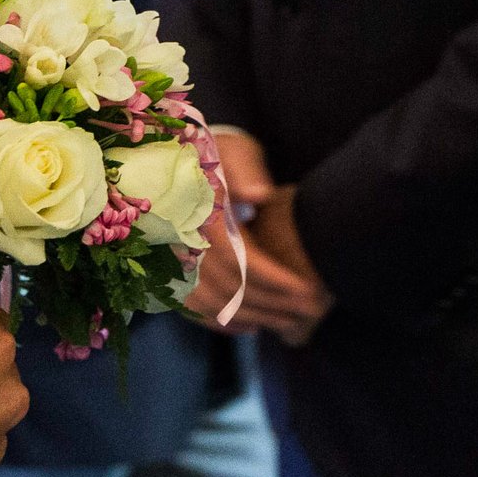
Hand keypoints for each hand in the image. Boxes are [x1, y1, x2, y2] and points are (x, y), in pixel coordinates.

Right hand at [184, 132, 330, 342]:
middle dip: (271, 303)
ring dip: (252, 316)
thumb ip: (246, 170)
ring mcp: (169, 260)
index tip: (308, 291)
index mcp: (196, 212)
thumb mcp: (234, 151)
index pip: (237, 258)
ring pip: (211, 302)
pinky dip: (221, 321)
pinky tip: (250, 325)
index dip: (274, 279)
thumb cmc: (219, 154)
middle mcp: (178, 240)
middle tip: (310, 310)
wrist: (181, 161)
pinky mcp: (168, 273)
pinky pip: (192, 307)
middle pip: (227, 285)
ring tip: (289, 320)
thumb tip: (258, 195)